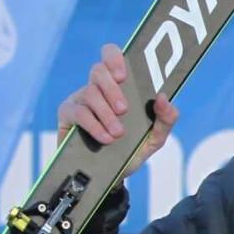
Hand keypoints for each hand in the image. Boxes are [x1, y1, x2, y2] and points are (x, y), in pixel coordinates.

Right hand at [56, 43, 178, 177]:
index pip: (111, 56)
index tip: (124, 75)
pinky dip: (93, 125)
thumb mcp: (155, 137)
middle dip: (112, 89)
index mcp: (119, 86)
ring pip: (90, 93)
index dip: (114, 58)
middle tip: (124, 110)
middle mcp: (97, 88)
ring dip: (106, 113)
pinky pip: (77, 112)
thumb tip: (163, 97)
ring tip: (118, 134)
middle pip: (98, 70)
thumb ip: (166, 118)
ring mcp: (80, 100)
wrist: (114, 177)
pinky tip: (105, 138)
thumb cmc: (133, 150)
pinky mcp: (67, 116)